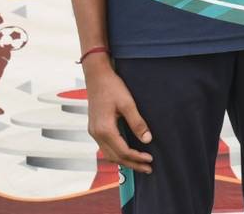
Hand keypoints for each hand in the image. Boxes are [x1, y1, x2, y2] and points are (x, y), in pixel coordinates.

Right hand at [82, 57, 153, 173]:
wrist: (96, 76)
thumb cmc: (112, 87)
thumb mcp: (128, 103)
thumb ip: (137, 123)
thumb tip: (147, 139)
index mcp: (104, 129)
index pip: (123, 151)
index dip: (137, 157)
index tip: (150, 160)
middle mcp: (96, 134)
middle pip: (115, 157)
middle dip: (132, 164)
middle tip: (147, 168)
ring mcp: (93, 132)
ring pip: (108, 154)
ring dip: (123, 161)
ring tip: (138, 164)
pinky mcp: (94, 128)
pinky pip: (105, 147)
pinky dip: (116, 153)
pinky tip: (126, 153)